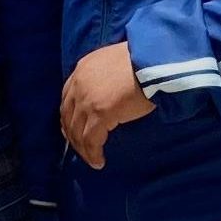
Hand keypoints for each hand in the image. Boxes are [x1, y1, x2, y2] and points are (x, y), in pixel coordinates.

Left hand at [61, 41, 154, 167]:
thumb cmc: (144, 59)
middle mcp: (79, 84)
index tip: (72, 128)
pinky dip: (93, 154)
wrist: (154, 60)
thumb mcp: (117, 61)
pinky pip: (91, 140)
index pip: (67, 96)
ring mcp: (87, 99)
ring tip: (91, 159)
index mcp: (83, 68)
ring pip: (77, 132)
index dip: (68, 116)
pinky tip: (99, 161)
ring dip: (83, 149)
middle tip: (81, 148)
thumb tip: (110, 90)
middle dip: (72, 135)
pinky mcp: (100, 114)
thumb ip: (106, 74)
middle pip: (68, 116)